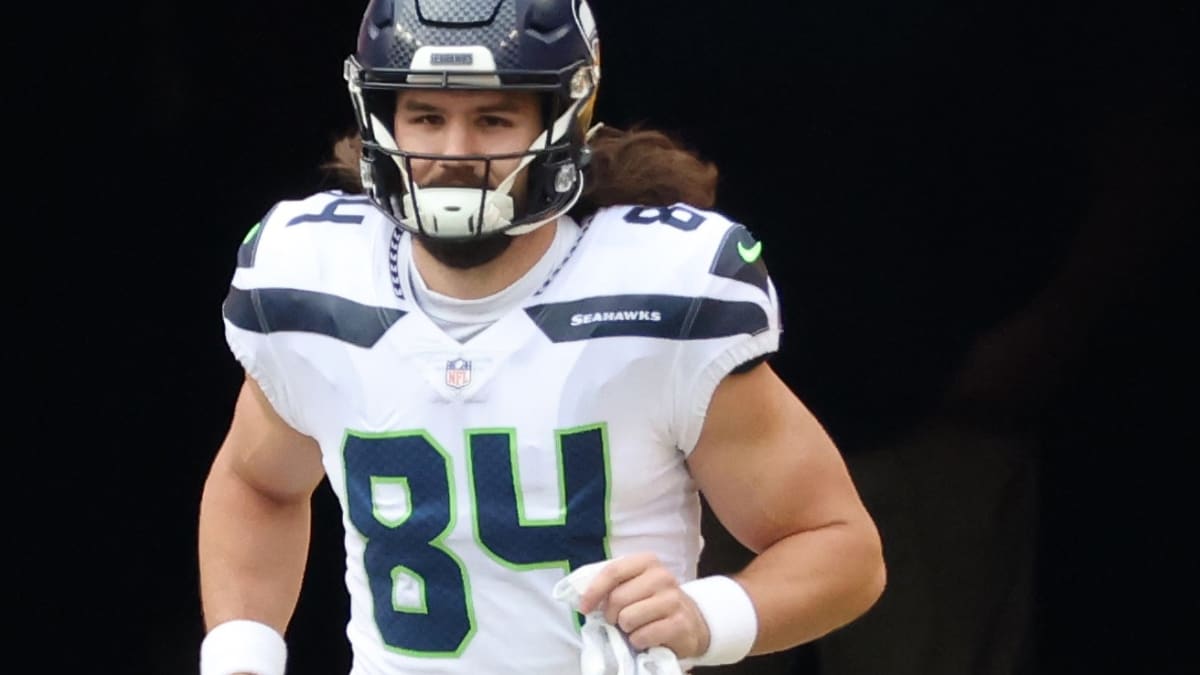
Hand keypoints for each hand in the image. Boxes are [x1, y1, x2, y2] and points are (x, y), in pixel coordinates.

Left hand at [577, 553, 710, 659]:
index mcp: (647, 562)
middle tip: (618, 620)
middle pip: (617, 598)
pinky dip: (638, 641)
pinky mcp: (679, 623)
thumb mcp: (635, 586)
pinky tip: (646, 637)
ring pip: (628, 618)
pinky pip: (642, 636)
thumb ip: (612, 585)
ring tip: (635, 627)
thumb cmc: (653, 603)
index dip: (593, 591)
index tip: (584, 608)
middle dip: (611, 615)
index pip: (612, 572)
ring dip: (626, 629)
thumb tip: (582, 598)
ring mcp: (673, 599)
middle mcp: (662, 576)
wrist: (691, 621)